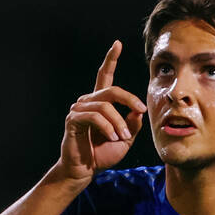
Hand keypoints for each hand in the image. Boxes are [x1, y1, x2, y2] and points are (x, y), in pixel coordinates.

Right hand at [57, 40, 146, 183]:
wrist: (84, 171)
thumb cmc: (102, 154)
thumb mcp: (125, 138)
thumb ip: (132, 123)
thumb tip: (139, 109)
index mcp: (100, 103)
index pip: (105, 76)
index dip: (111, 60)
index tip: (117, 44)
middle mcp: (87, 101)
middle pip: (112, 90)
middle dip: (129, 99)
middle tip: (141, 110)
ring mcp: (78, 109)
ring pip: (105, 106)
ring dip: (119, 123)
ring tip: (122, 137)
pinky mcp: (73, 120)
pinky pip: (95, 116)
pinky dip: (107, 127)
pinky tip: (113, 137)